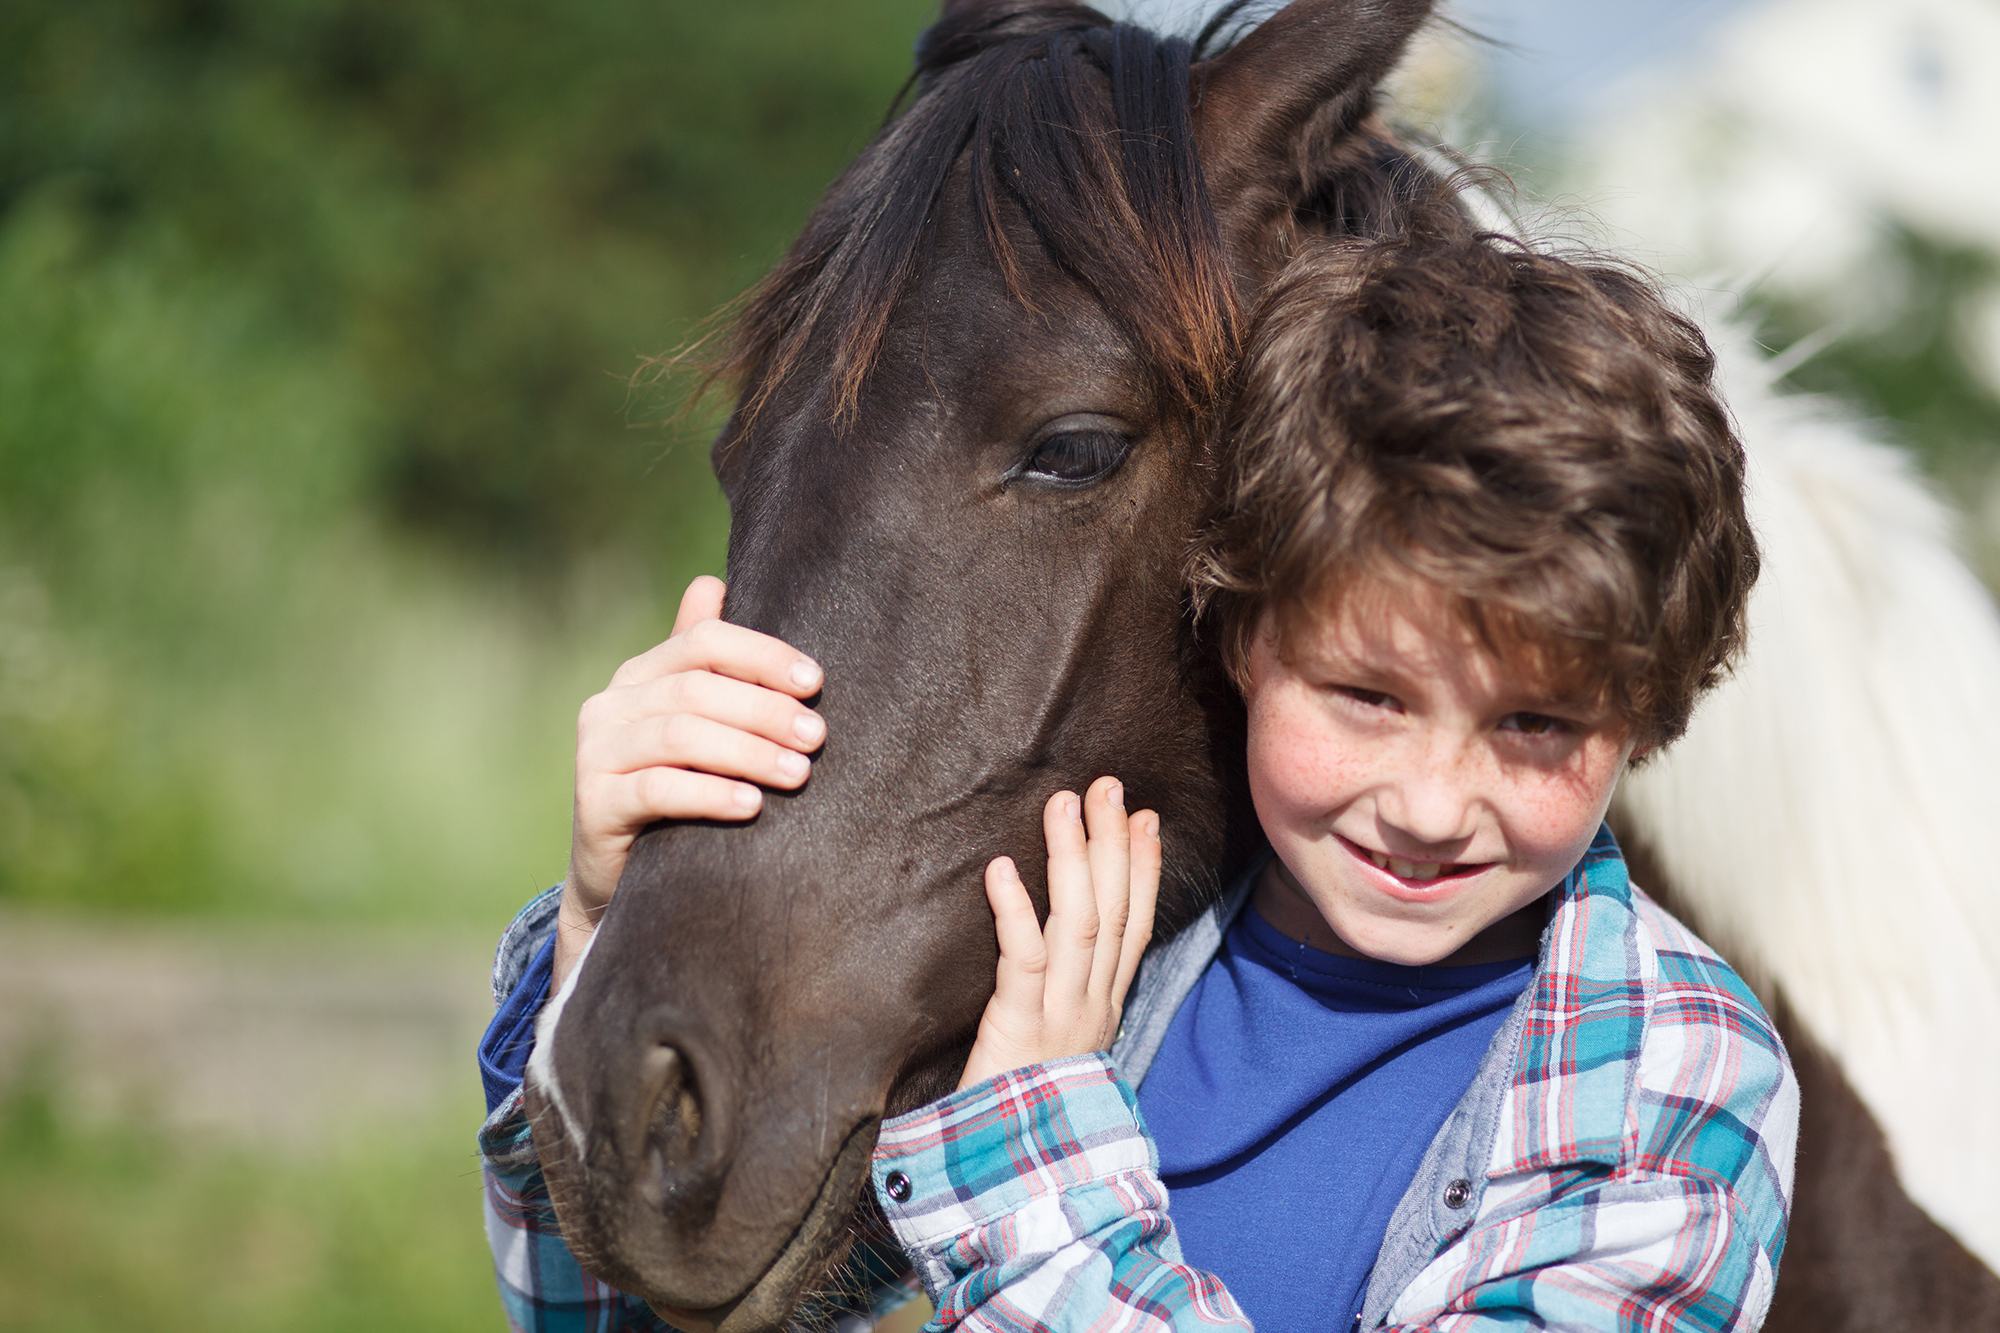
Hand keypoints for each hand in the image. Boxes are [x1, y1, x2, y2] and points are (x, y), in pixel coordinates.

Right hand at [556, 575, 824, 984]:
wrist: (621, 878)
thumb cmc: (676, 790)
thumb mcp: (694, 727)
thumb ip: (707, 664)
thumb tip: (713, 581)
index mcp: (642, 674)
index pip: (704, 641)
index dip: (762, 655)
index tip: (816, 682)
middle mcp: (612, 704)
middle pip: (697, 688)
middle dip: (765, 709)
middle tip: (817, 737)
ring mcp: (596, 753)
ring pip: (680, 736)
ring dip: (748, 752)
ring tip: (798, 773)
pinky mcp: (594, 804)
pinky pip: (657, 789)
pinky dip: (709, 794)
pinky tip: (751, 805)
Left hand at [959, 776, 1161, 1089]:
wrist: (1013, 1179)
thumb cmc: (1024, 1108)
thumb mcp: (1058, 1047)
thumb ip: (1066, 998)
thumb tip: (1065, 950)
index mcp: (1104, 1009)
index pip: (1135, 926)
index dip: (1143, 869)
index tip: (1146, 818)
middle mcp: (1092, 1007)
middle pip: (1114, 911)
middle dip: (1113, 843)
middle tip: (1108, 786)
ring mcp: (1061, 1018)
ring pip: (1079, 924)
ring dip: (1072, 858)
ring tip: (1062, 804)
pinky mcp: (1019, 1030)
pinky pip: (1023, 961)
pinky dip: (1015, 912)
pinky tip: (1000, 870)